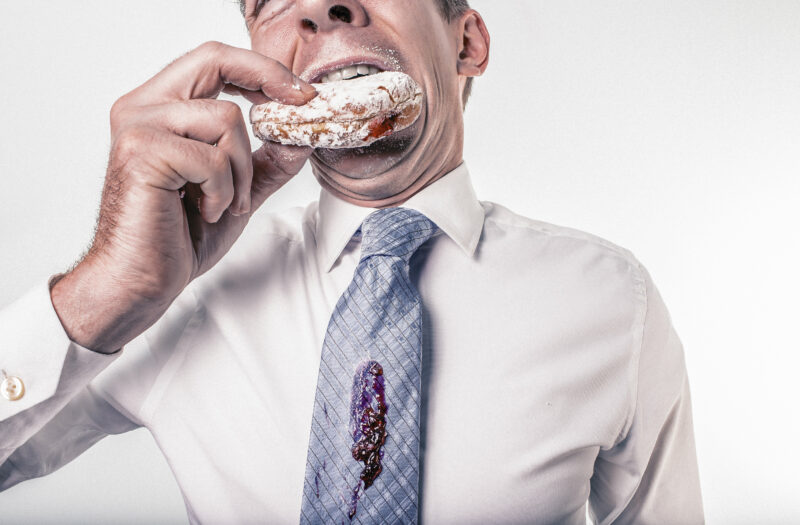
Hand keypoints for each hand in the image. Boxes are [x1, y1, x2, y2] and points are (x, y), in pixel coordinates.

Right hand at [51, 41, 315, 352]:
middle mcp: (142, 107)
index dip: (261, 68)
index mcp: (159, 108)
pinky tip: (206, 211)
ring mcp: (138, 126)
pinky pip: (214, 158)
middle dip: (267, 79)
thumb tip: (303, 136)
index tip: (300, 93)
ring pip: (226, 118)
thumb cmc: (178, 237)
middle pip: (214, 60)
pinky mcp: (143, 153)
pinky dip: (224, 191)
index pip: (213, 60)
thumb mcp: (237, 190)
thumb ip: (266, 162)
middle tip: (301, 106)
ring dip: (241, 169)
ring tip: (225, 202)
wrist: (141, 281)